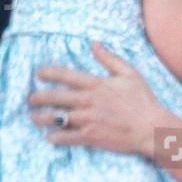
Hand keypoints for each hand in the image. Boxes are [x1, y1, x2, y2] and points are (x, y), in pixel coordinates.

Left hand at [29, 43, 168, 156]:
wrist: (151, 128)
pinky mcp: (90, 136)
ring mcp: (87, 120)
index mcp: (96, 84)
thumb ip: (110, 59)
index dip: (49, 73)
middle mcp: (88, 101)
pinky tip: (50, 136)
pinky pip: (66, 137)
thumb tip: (94, 44)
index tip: (38, 73)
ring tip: (34, 117)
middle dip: (39, 97)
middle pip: (55, 97)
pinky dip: (55, 137)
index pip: (66, 75)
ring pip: (56, 118)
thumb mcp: (130, 74)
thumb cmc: (143, 101)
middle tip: (30, 99)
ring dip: (41, 118)